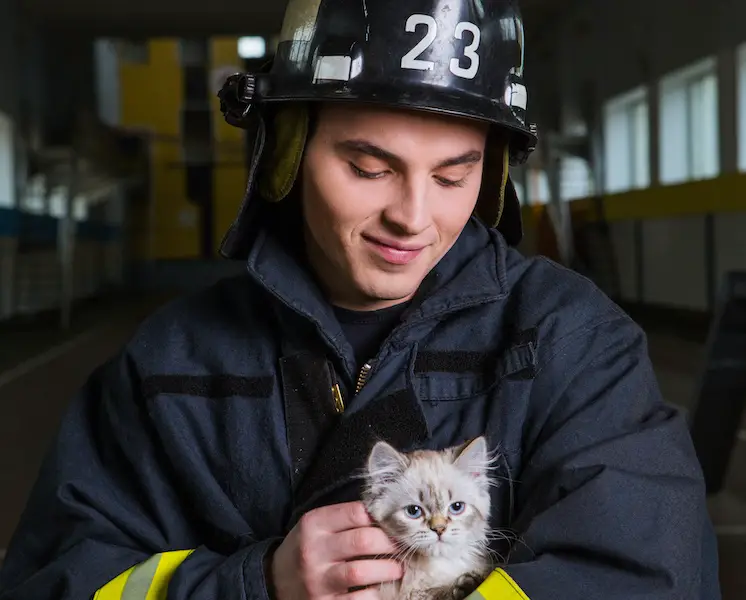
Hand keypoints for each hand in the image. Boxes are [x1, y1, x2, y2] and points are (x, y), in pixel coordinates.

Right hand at [270, 501, 402, 598]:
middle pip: (363, 541)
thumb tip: (389, 517)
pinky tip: (384, 588)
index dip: (383, 517)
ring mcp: (317, 580)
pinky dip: (376, 594)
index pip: (357, 512)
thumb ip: (346, 518)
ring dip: (388, 570)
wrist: (276, 580)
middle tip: (404, 546)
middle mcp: (313, 550)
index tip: (397, 523)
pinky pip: (358, 599)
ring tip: (399, 568)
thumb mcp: (317, 525)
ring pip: (361, 571)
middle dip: (391, 543)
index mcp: (314, 524)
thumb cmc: (307, 547)